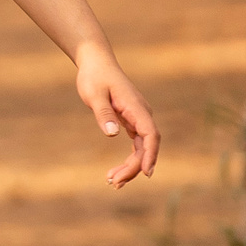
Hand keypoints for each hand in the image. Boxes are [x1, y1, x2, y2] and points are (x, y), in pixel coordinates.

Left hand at [75, 51, 160, 188]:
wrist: (96, 63)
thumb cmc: (94, 77)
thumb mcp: (94, 94)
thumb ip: (103, 113)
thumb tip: (113, 134)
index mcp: (136, 107)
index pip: (150, 134)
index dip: (150, 154)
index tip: (146, 172)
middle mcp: (142, 114)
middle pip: (146, 145)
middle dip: (134, 167)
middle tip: (115, 183)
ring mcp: (138, 118)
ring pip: (141, 148)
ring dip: (131, 166)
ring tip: (113, 182)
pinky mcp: (131, 121)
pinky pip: (135, 144)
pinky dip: (129, 159)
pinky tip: (118, 172)